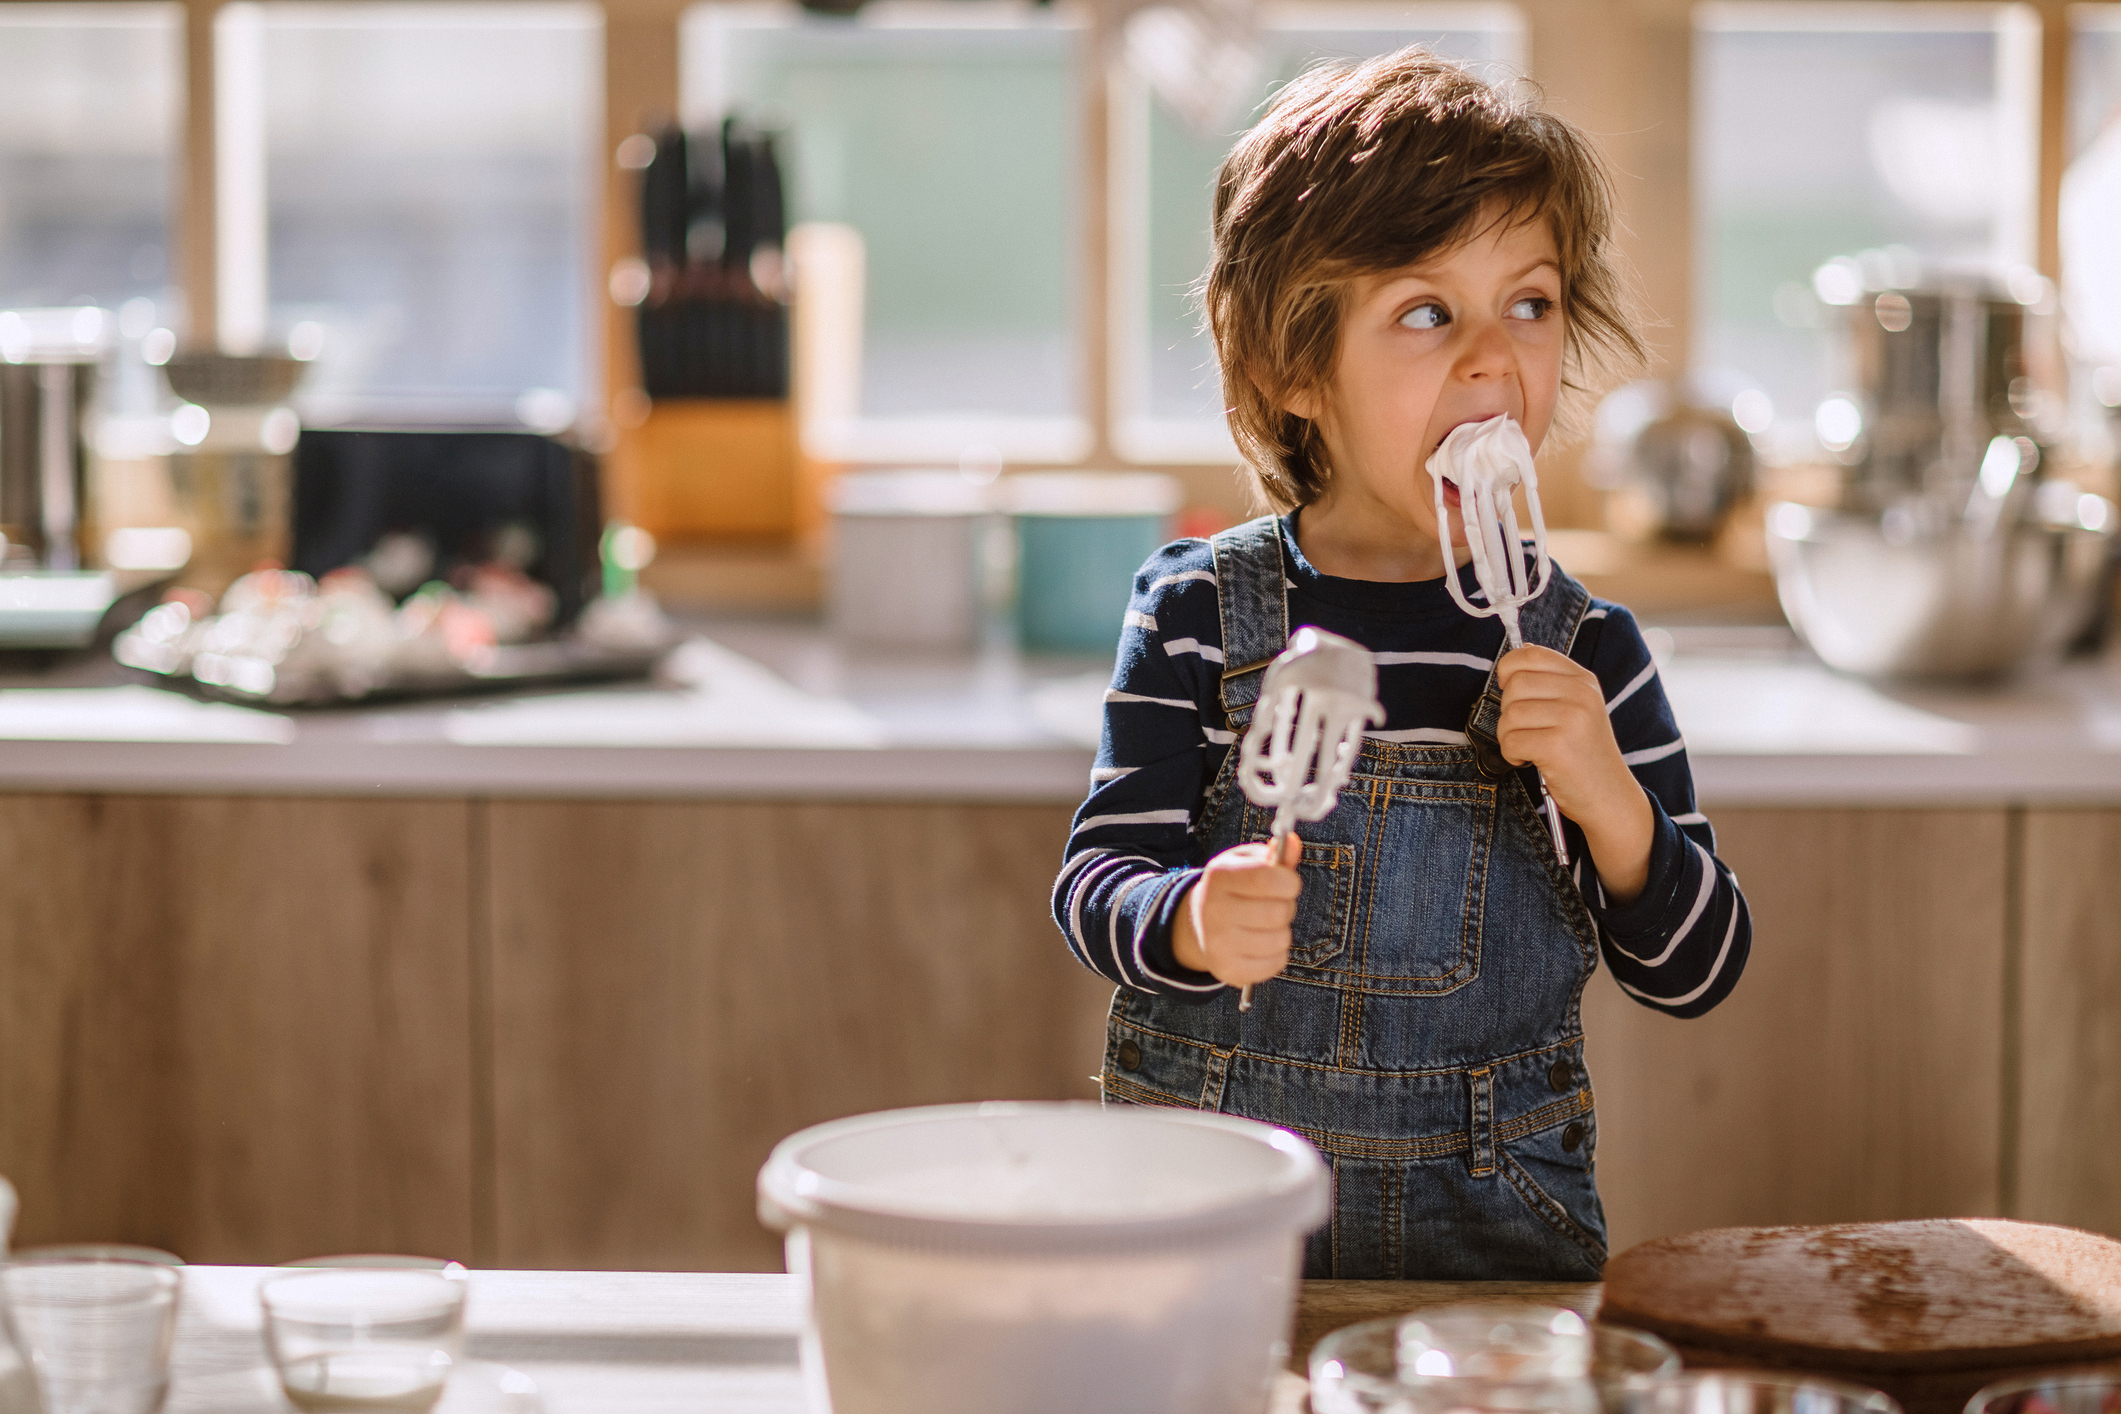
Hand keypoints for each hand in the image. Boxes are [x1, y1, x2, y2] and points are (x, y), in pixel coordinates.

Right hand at [1171, 834, 1302, 987]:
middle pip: (1279, 912)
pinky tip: (1261, 944)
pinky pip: (1276, 963)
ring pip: (1281, 940)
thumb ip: (1275, 854)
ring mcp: (1218, 944)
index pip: (1267, 878)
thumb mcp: (1248, 862)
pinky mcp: (1228, 970)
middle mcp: (1214, 910)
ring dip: (1282, 931)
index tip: (1287, 882)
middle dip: (1286, 906)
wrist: (1200, 923)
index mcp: (1219, 876)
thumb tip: (1291, 842)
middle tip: (1274, 904)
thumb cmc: (1233, 888)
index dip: (1289, 881)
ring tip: (1265, 924)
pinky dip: (1277, 954)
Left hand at [1496, 645, 1652, 901]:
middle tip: (1528, 731)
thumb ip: (1550, 681)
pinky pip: (1510, 741)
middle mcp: (1580, 694)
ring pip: (1509, 714)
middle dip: (1509, 711)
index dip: (1509, 671)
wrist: (1610, 797)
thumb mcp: (1577, 708)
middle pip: (1514, 684)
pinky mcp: (1557, 746)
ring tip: (1531, 748)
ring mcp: (1571, 719)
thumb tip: (1515, 656)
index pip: (1530, 654)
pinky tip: (1530, 761)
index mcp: (1583, 680)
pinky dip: (1512, 755)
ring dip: (1509, 736)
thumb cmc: (1584, 754)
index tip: (1512, 692)